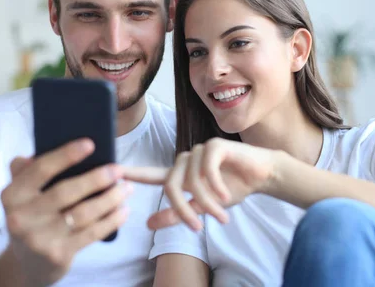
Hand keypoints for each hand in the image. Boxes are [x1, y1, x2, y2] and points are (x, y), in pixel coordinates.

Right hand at [0, 139, 131, 286]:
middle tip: (119, 169)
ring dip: (110, 199)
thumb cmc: (34, 216)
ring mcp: (39, 239)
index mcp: (12, 195)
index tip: (90, 144)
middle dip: (96, 178)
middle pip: (66, 192)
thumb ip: (28, 171)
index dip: (66, 155)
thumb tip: (44, 145)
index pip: (40, 170)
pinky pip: (91, 233)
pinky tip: (124, 210)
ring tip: (127, 188)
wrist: (29, 263)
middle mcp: (21, 217)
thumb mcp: (23, 195)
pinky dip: (111, 220)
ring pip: (83, 213)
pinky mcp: (58, 255)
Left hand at [124, 138, 279, 230]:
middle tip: (197, 228)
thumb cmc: (233, 188)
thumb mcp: (203, 207)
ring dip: (207, 202)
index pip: (152, 174)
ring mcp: (199, 150)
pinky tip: (226, 194)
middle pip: (171, 186)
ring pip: (192, 181)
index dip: (133, 174)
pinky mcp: (215, 146)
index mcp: (181, 173)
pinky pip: (206, 168)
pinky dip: (215, 185)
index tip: (113, 171)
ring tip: (223, 215)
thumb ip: (178, 213)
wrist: (261, 175)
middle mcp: (186, 160)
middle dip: (182, 210)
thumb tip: (148, 224)